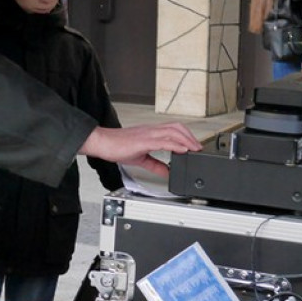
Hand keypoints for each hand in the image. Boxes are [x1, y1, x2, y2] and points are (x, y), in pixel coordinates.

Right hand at [79, 123, 201, 177]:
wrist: (103, 143)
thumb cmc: (116, 147)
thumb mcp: (140, 158)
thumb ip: (155, 165)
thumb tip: (167, 172)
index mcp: (150, 133)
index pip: (173, 129)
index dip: (186, 136)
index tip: (194, 147)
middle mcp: (151, 131)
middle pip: (177, 127)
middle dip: (190, 137)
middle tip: (199, 148)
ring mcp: (148, 134)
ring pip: (173, 132)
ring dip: (187, 140)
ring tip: (195, 149)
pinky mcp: (144, 141)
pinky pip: (164, 141)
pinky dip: (176, 145)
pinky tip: (183, 150)